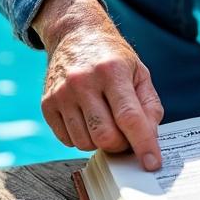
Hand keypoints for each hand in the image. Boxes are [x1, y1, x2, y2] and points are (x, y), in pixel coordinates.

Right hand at [32, 0, 163, 170]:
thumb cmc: (112, 57)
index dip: (143, 144)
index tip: (152, 164)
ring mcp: (62, 93)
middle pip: (105, 137)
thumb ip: (149, 107)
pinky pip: (68, 140)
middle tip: (126, 135)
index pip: (129, 117)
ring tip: (105, 121)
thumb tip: (149, 140)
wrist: (75, 35)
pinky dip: (82, 138)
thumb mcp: (139, 73)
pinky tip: (87, 119)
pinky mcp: (47, 104)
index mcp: (112, 71)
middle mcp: (83, 81)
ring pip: (85, 143)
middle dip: (121, 145)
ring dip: (100, 142)